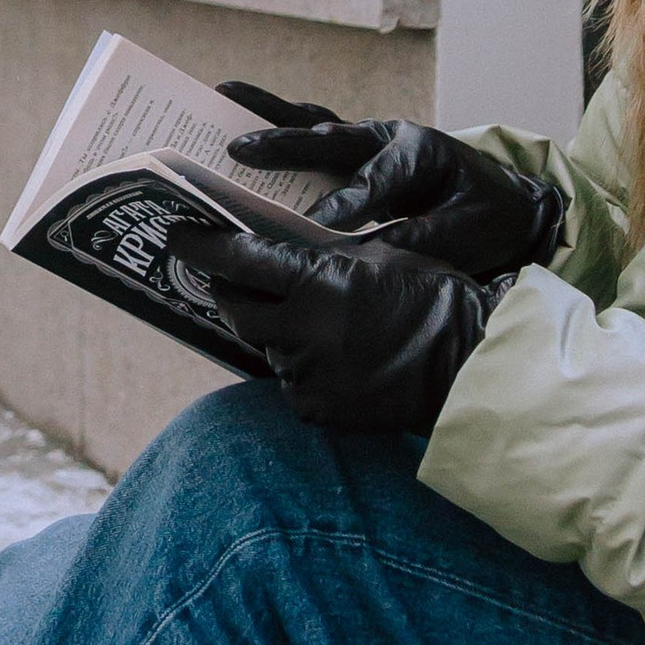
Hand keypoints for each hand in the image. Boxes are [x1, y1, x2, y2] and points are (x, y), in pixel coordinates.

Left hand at [176, 222, 495, 435]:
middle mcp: (302, 329)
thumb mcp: (377, 257)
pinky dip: (303, 368)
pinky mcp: (315, 408)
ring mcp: (306, 373)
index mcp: (317, 281)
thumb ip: (321, 258)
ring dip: (278, 333)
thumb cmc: (432, 298)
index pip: (238, 259)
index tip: (176, 236)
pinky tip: (337, 360)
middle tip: (231, 280)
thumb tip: (273, 254)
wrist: (469, 365)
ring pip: (267, 346)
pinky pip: (290, 382)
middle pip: (236, 308)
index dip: (200, 247)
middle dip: (228, 291)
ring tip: (318, 325)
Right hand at [221, 87, 563, 279]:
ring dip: (268, 113)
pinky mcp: (359, 152)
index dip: (345, 204)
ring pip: (315, 124)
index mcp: (421, 152)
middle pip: (331, 138)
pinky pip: (313, 136)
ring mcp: (371, 140)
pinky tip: (238, 117)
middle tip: (238, 149)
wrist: (513, 203)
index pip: (374, 181)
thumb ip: (416, 241)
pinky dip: (277, 123)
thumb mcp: (467, 235)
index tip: (314, 226)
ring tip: (222, 94)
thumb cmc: (491, 219)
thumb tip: (362, 256)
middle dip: (283, 145)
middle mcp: (390, 136)